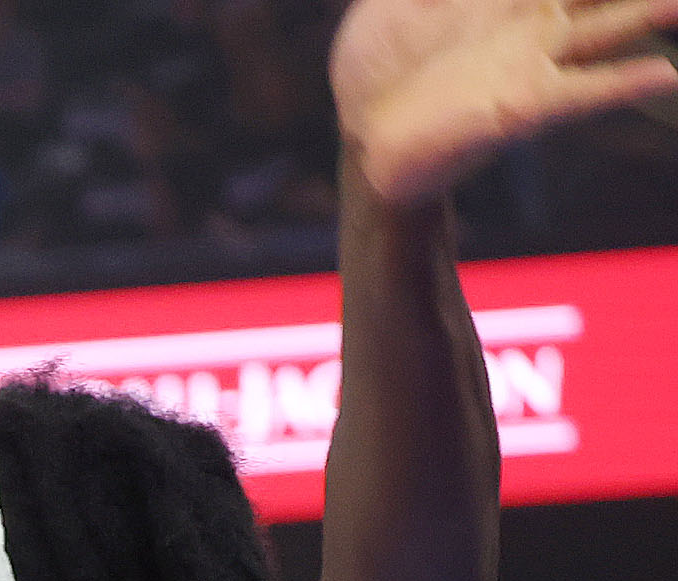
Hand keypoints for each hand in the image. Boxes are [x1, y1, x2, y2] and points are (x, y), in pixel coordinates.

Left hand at [331, 0, 677, 203]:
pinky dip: (624, 82)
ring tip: (676, 4)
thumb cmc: (377, 67)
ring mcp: (531, 62)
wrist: (364, 136)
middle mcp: (529, 23)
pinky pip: (585, 91)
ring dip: (645, 13)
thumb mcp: (385, 7)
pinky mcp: (525, 104)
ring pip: (606, 26)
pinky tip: (665, 74)